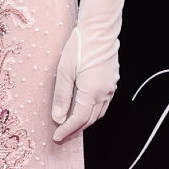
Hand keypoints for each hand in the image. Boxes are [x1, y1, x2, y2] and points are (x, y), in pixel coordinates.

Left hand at [51, 27, 116, 142]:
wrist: (100, 31)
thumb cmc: (79, 47)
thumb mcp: (64, 71)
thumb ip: (61, 96)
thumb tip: (58, 117)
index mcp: (91, 92)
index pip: (78, 120)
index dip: (67, 130)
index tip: (57, 137)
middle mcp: (104, 93)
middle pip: (89, 119)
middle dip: (75, 129)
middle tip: (61, 134)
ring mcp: (110, 87)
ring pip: (98, 113)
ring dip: (85, 121)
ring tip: (70, 124)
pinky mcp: (112, 81)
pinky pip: (103, 103)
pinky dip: (92, 110)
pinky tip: (83, 108)